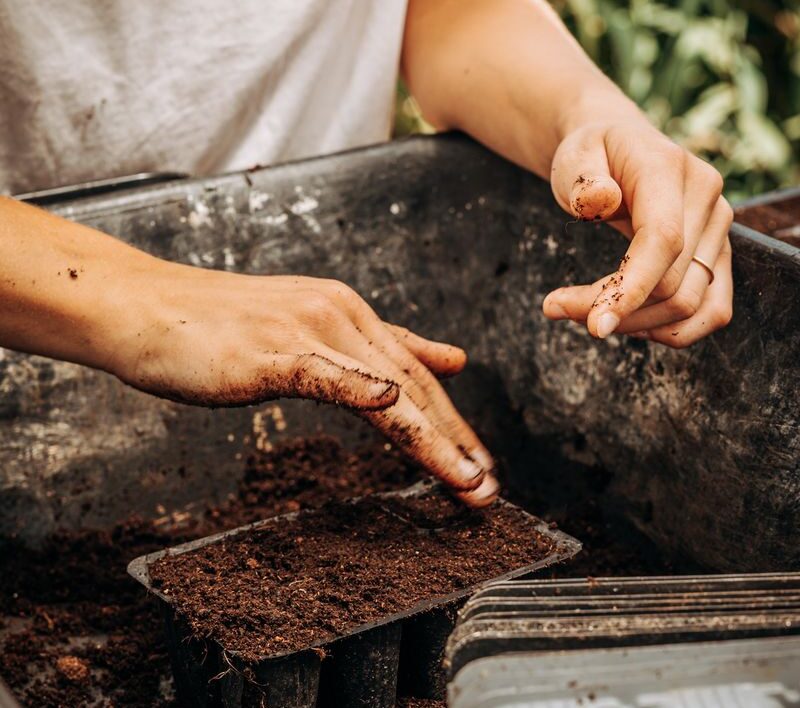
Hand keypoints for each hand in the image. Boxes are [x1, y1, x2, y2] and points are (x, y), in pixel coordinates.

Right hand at [107, 264, 497, 505]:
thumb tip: (445, 357)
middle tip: (488, 488)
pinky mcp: (268, 350)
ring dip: (431, 439)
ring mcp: (305, 330)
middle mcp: (338, 314)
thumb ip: (374, 346)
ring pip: (384, 389)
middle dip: (456, 441)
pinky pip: (323, 374)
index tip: (479, 463)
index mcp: (348, 313)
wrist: (142, 305)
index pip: (415, 374)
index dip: (452, 422)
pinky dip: (361, 391)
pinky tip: (393, 410)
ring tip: (467, 482)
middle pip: (413, 385)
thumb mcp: (305, 328)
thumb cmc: (217, 326)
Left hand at [542, 117, 732, 347]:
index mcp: (669, 170)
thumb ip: (582, 179)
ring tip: (584, 313)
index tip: (595, 327)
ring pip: (690, 306)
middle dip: (613, 310)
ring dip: (635, 324)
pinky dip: (666, 329)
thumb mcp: (573, 158)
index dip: (631, 290)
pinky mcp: (718, 254)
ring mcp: (719, 229)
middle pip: (672, 285)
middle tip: (555, 306)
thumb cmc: (590, 156)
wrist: (617, 148)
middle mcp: (707, 199)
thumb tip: (597, 202)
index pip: (663, 241)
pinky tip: (625, 319)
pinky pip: (709, 311)